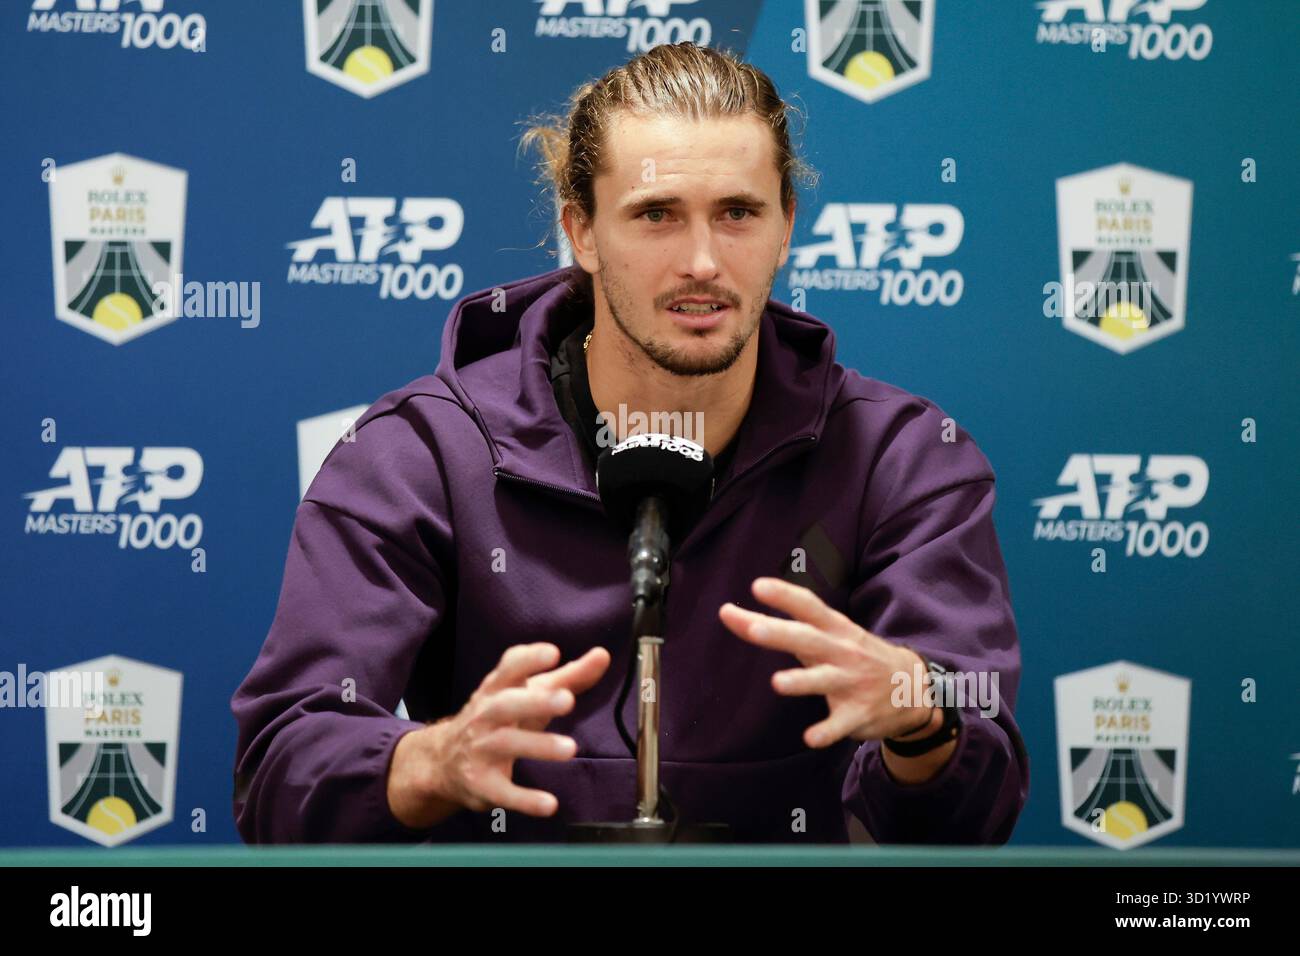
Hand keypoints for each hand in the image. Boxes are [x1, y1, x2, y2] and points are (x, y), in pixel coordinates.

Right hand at [387, 643, 609, 827]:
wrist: (444, 762)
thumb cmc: (500, 719)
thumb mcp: (529, 695)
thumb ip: (568, 677)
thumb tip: (602, 656)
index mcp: (497, 688)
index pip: (509, 668)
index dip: (529, 659)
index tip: (553, 652)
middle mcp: (485, 715)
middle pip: (506, 705)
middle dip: (535, 701)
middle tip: (567, 699)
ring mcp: (480, 749)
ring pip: (506, 744)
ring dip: (538, 745)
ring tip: (570, 749)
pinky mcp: (481, 784)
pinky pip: (503, 792)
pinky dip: (525, 800)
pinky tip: (549, 805)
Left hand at [718, 578, 934, 748]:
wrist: (913, 688)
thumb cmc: (854, 655)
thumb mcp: (829, 635)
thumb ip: (782, 627)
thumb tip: (730, 614)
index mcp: (834, 629)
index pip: (808, 606)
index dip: (784, 596)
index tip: (757, 586)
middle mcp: (843, 652)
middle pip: (808, 640)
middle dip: (781, 633)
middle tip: (753, 629)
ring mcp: (852, 682)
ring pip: (824, 681)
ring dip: (802, 681)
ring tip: (778, 683)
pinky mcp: (859, 713)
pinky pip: (840, 724)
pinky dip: (827, 732)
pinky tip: (811, 739)